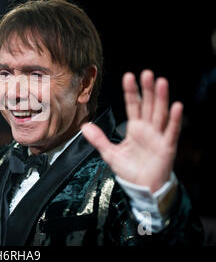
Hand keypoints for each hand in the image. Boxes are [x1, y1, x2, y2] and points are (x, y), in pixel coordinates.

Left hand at [82, 70, 182, 192]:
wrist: (143, 188)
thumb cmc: (130, 170)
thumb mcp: (110, 153)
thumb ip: (98, 139)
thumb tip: (84, 126)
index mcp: (135, 128)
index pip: (133, 105)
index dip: (131, 91)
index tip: (128, 76)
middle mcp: (148, 129)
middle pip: (148, 105)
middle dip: (147, 89)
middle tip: (146, 73)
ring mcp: (158, 136)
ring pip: (160, 114)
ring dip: (161, 98)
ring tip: (161, 82)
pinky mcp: (167, 147)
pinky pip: (171, 131)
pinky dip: (174, 119)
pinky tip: (176, 106)